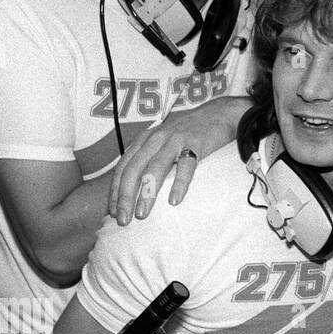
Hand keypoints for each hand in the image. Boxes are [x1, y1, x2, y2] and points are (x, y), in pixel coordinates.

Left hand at [107, 96, 246, 224]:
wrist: (220, 113)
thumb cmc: (190, 132)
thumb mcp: (163, 140)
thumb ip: (150, 157)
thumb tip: (136, 188)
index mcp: (145, 139)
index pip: (123, 167)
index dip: (115, 190)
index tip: (113, 211)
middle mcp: (156, 139)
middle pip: (134, 169)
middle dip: (125, 196)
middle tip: (123, 220)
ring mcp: (175, 140)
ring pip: (155, 168)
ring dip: (146, 193)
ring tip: (142, 214)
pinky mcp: (196, 143)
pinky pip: (186, 165)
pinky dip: (179, 184)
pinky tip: (174, 200)